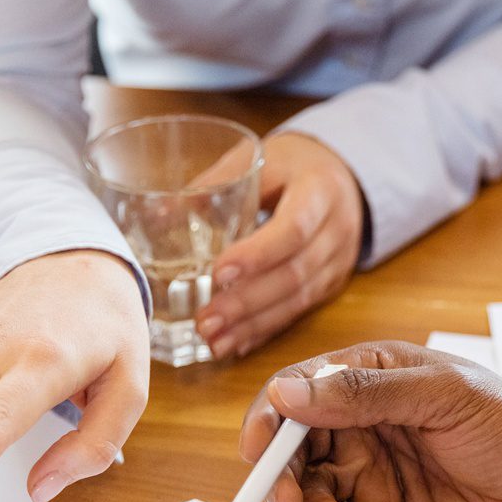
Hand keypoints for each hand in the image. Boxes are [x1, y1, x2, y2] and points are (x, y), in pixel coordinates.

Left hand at [195, 133, 363, 359]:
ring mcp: (338, 261)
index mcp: (319, 190)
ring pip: (298, 300)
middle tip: (206, 320)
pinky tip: (237, 343)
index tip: (218, 273)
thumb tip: (159, 214)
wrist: (343, 177)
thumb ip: (216, 183)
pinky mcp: (331, 284)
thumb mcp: (259, 158)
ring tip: (213, 341)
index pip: (293, 229)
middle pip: (294, 273)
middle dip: (247, 302)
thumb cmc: (292, 165)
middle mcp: (336, 230)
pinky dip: (266, 330)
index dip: (257, 254)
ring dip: (253, 325)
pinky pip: (299, 312)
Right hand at [240, 342, 501, 501]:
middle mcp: (361, 426)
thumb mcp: (442, 396)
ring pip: (308, 496)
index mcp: (368, 377)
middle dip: (281, 479)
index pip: (294, 393)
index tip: (258, 451)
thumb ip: (364, 393)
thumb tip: (288, 393)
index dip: (266, 421)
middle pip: (290, 451)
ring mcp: (371, 475)